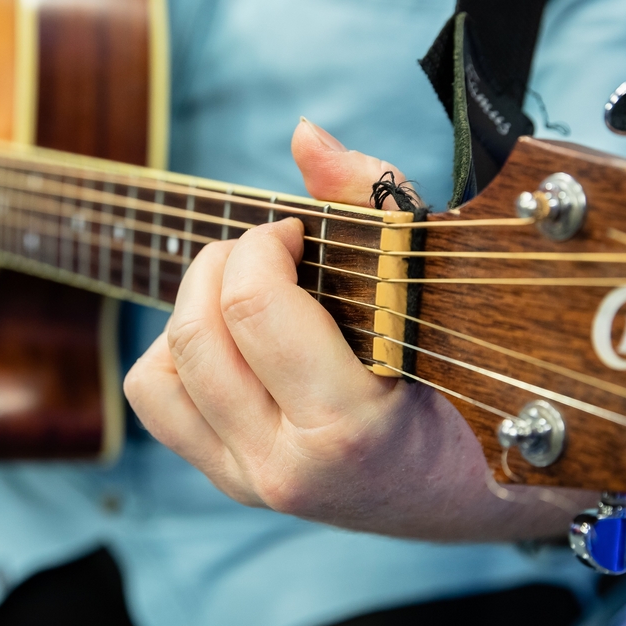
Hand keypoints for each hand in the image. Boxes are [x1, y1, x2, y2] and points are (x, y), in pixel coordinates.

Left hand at [125, 119, 584, 540]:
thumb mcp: (435, 285)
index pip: (254, 307)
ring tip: (242, 296)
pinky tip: (229, 341)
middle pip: (197, 334)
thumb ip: (372, 201)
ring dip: (189, 311)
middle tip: (264, 249)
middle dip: (220, 263)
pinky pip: (157, 403)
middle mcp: (286, 468)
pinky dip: (175, 356)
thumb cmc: (464, 380)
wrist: (467, 492)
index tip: (293, 231)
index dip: (263, 244)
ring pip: (158, 372)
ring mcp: (249, 482)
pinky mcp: (227, 481)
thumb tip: (303, 134)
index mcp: (348, 426)